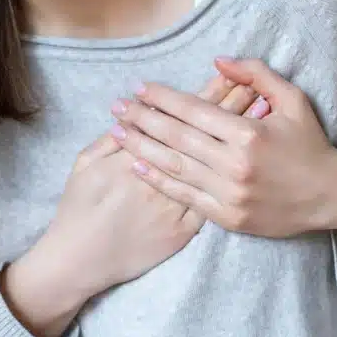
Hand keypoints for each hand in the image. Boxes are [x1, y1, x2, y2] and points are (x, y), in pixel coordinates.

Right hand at [1, 74, 264, 336]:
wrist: (80, 260)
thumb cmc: (77, 210)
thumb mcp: (84, 165)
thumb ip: (109, 138)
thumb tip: (128, 115)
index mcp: (138, 157)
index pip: (180, 118)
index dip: (204, 96)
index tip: (224, 75)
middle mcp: (162, 179)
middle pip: (203, 137)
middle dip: (228, 107)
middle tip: (252, 83)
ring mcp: (174, 208)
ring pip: (215, 164)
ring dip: (237, 138)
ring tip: (259, 107)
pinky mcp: (183, 230)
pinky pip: (213, 197)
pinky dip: (233, 174)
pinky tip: (251, 157)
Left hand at [109, 57, 336, 237]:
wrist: (330, 196)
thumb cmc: (310, 145)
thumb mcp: (293, 100)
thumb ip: (256, 75)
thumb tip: (217, 61)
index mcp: (249, 134)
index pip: (194, 111)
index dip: (162, 98)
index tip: (140, 88)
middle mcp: (235, 165)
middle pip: (176, 137)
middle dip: (141, 119)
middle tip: (117, 108)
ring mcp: (229, 194)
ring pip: (174, 167)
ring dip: (141, 148)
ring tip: (118, 133)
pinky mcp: (228, 217)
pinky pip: (184, 196)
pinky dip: (159, 180)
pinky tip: (138, 166)